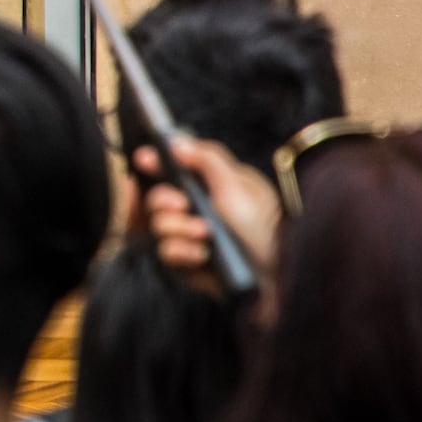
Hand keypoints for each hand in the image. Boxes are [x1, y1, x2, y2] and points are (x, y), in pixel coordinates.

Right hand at [133, 136, 280, 294]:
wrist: (278, 278)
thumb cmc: (265, 228)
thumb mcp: (238, 186)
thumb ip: (207, 158)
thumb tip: (176, 142)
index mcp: (214, 186)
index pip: (175, 168)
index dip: (154, 162)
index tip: (144, 159)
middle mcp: (200, 210)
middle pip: (157, 197)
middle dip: (164, 199)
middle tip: (182, 204)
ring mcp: (192, 239)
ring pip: (158, 225)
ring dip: (179, 228)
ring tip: (205, 234)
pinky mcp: (188, 265)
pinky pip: (166, 252)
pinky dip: (183, 251)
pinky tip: (203, 255)